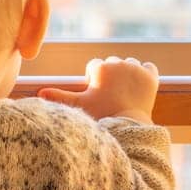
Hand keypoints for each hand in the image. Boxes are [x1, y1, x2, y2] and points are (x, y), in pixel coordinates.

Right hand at [38, 56, 157, 123]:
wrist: (128, 126)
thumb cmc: (101, 116)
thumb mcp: (78, 105)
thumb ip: (59, 96)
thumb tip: (39, 92)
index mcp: (100, 67)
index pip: (95, 66)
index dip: (95, 81)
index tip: (98, 94)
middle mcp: (118, 63)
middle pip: (112, 64)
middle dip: (111, 75)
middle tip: (110, 96)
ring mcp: (136, 68)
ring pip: (130, 65)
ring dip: (127, 74)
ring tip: (124, 93)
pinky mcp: (151, 76)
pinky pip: (148, 68)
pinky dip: (145, 75)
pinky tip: (139, 88)